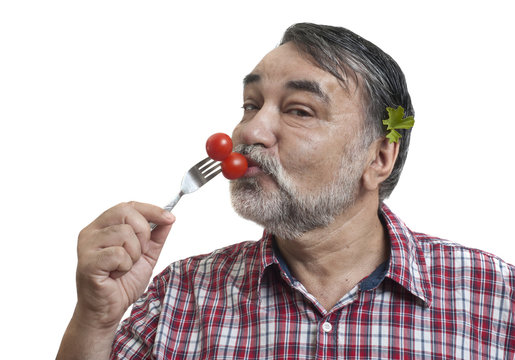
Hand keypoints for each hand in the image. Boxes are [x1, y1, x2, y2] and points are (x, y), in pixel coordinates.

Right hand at [74, 201, 174, 329]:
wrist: (109, 310)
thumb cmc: (122, 283)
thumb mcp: (147, 255)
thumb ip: (156, 236)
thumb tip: (168, 218)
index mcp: (103, 226)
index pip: (128, 206)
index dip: (151, 210)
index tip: (170, 218)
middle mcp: (91, 232)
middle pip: (125, 212)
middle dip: (143, 232)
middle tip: (140, 252)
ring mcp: (86, 246)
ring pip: (124, 233)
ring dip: (134, 254)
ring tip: (124, 267)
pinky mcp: (87, 262)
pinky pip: (118, 254)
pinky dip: (125, 266)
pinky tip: (116, 274)